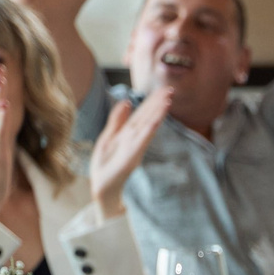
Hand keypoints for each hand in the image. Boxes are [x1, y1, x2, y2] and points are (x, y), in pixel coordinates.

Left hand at [88, 90, 171, 214]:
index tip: (164, 90)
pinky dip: (150, 130)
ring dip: (157, 113)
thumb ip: (117, 119)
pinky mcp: (132, 155)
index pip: (143, 113)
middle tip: (171, 90)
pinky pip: (143, 140)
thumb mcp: (108, 136)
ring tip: (168, 100)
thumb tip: (126, 101)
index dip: (152, 100)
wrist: (102, 185)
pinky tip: (157, 120)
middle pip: (148, 116)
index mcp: (128, 132)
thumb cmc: (106, 163)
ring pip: (147, 125)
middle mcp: (134, 137)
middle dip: (158, 103)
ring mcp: (134, 145)